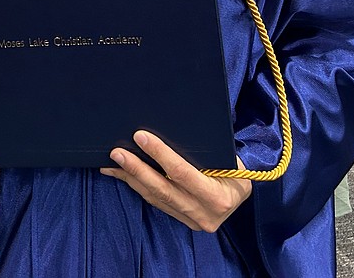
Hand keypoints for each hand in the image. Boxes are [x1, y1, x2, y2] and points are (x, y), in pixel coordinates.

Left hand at [100, 131, 250, 232]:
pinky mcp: (181, 219)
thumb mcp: (228, 159)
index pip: (182, 173)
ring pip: (155, 197)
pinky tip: (123, 174)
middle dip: (137, 169)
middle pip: (163, 189)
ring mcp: (191, 220)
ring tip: (111, 162)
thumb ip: (203, 154)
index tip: (140, 136)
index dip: (160, 154)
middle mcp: (204, 214)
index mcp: (218, 197)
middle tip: (117, 152)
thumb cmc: (234, 168)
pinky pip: (155, 202)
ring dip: (131, 178)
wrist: (242, 193)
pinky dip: (137, 186)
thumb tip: (170, 132)